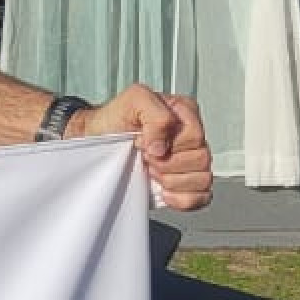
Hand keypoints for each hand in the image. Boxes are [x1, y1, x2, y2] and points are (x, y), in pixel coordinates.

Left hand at [78, 88, 213, 211]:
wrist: (96, 141)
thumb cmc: (114, 120)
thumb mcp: (133, 100)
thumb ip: (155, 114)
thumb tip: (162, 146)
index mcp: (185, 114)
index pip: (195, 136)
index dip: (168, 144)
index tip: (144, 143)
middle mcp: (192, 138)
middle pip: (201, 159)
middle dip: (167, 163)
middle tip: (146, 158)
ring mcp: (190, 162)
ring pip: (203, 179)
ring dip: (172, 180)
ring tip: (151, 171)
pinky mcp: (185, 184)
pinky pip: (202, 197)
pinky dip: (182, 198)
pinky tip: (164, 191)